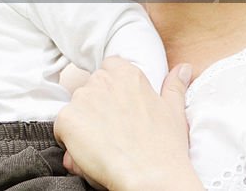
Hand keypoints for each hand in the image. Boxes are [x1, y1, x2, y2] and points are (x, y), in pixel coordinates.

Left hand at [54, 58, 200, 190]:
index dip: (110, 92)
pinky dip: (70, 143)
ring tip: (105, 148)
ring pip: (75, 112)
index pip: (108, 69)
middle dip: (95, 111)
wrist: (151, 177)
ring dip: (83, 128)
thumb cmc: (165, 149)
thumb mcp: (174, 112)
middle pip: (88, 91)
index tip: (119, 111)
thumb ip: (175, 86)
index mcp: (127, 74)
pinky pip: (61, 130)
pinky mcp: (66, 119)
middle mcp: (102, 80)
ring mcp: (82, 98)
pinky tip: (91, 155)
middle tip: (114, 134)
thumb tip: (184, 68)